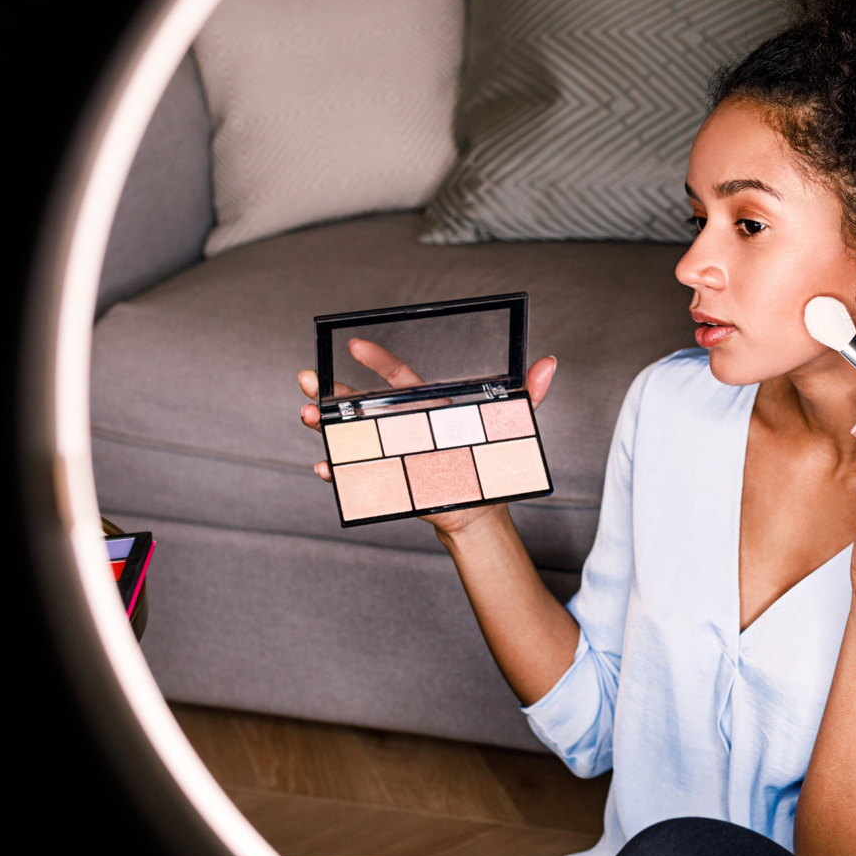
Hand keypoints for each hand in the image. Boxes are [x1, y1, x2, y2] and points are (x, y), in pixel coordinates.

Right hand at [298, 340, 558, 533]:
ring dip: (325, 424)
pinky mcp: (385, 478)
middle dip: (331, 390)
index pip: (398, 375)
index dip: (377, 358)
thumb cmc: (491, 460)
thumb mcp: (511, 424)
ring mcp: (389, 450)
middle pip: (362, 402)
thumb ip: (528, 393)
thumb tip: (549, 362)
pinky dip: (338, 470)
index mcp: (427, 406)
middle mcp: (402, 424)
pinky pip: (355, 473)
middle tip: (307, 380)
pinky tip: (325, 467)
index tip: (355, 345)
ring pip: (351, 433)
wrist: (481, 509)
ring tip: (306, 417)